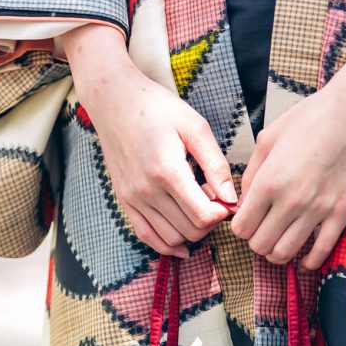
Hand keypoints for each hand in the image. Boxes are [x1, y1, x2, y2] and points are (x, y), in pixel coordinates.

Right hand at [62, 24, 237, 256]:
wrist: (114, 101)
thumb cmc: (158, 108)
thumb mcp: (195, 127)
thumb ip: (216, 165)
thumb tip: (232, 199)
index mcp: (168, 171)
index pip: (203, 216)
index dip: (221, 214)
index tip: (226, 200)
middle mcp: (148, 190)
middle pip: (191, 230)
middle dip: (209, 222)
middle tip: (213, 201)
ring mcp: (134, 199)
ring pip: (172, 239)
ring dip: (192, 232)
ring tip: (196, 208)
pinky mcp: (125, 202)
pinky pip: (147, 237)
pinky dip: (168, 245)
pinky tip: (183, 244)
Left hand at [229, 11, 345, 268]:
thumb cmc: (310, 118)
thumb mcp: (269, 138)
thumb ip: (252, 173)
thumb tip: (243, 201)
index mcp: (269, 181)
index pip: (242, 227)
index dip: (241, 228)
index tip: (248, 221)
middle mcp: (290, 201)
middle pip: (260, 245)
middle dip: (257, 242)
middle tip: (264, 232)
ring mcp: (317, 211)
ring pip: (285, 254)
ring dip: (278, 255)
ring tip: (280, 245)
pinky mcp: (340, 214)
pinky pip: (321, 252)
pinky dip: (309, 262)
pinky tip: (305, 261)